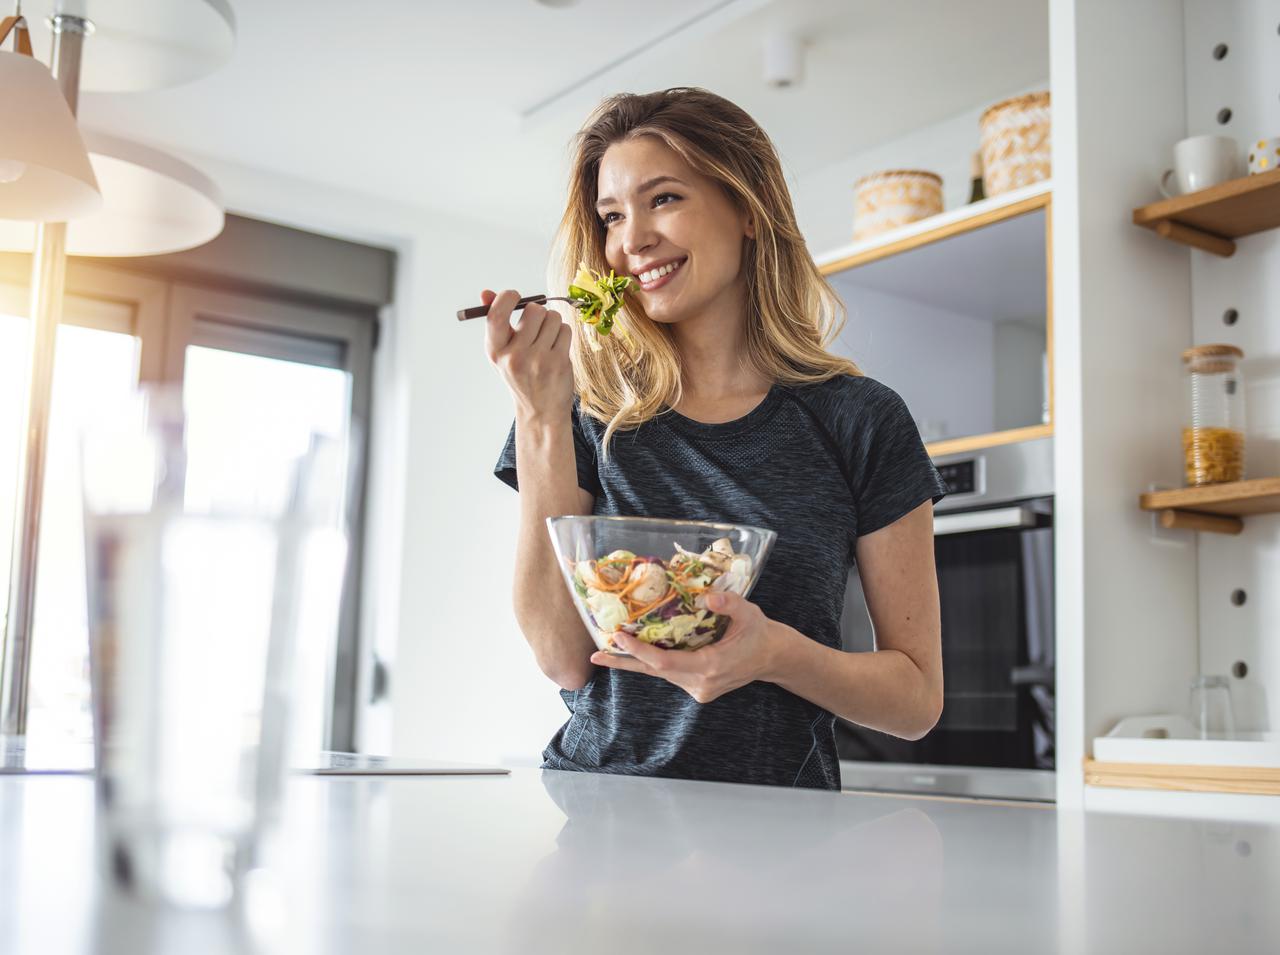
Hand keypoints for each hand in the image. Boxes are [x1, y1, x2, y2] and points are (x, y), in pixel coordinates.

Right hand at [481, 288, 573, 421]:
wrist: (540, 410)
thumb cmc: (520, 374)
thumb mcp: (502, 352)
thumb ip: (495, 321)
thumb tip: (486, 293)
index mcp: (495, 351)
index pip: (496, 314)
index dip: (507, 298)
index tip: (515, 296)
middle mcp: (514, 356)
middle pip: (534, 310)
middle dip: (538, 312)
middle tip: (536, 326)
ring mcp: (538, 360)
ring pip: (553, 318)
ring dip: (553, 324)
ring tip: (547, 340)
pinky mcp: (558, 363)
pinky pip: (565, 330)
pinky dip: (563, 334)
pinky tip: (557, 348)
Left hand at [589, 591, 783, 703]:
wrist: (773, 658)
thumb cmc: (760, 633)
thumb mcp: (749, 613)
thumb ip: (729, 604)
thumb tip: (706, 597)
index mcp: (711, 667)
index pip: (666, 663)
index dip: (640, 652)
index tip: (619, 638)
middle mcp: (700, 684)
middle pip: (655, 672)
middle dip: (625, 662)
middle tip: (595, 656)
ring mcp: (698, 689)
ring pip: (660, 674)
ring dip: (635, 663)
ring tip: (605, 653)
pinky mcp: (697, 688)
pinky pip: (669, 674)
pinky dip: (650, 663)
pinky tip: (632, 653)